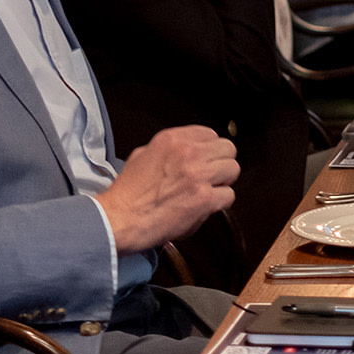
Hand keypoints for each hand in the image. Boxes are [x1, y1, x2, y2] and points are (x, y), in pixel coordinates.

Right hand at [96, 125, 238, 253]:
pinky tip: (204, 206)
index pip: (211, 134)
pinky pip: (229, 195)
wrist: (120, 220)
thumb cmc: (128, 195)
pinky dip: (220, 203)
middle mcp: (188, 152)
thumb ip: (168, 150)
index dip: (211, 150)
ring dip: (223, 183)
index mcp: (172, 139)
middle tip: (211, 177)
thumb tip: (185, 151)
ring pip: (233, 170)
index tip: (206, 160)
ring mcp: (198, 174)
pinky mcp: (205, 198)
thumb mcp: (141, 156)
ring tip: (207, 191)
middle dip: (221, 164)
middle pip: (228, 149)